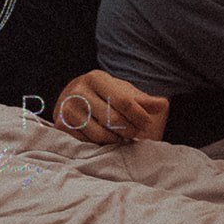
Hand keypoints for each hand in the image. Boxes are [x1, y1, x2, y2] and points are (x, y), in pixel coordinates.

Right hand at [52, 70, 168, 144]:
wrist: (76, 100)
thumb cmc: (106, 97)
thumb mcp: (125, 94)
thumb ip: (144, 101)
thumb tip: (163, 104)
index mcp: (96, 78)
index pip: (124, 101)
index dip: (139, 116)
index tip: (147, 124)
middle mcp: (77, 91)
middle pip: (113, 119)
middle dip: (129, 130)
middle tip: (135, 133)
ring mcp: (67, 109)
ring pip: (101, 134)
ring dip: (116, 140)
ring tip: (121, 136)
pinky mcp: (61, 127)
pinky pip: (88, 144)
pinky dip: (101, 145)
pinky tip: (105, 139)